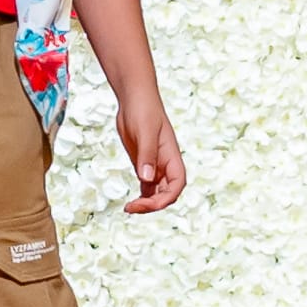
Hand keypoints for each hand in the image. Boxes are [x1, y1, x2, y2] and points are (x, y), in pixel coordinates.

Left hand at [115, 88, 185, 212]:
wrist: (134, 98)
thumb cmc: (143, 110)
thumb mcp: (145, 131)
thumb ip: (147, 155)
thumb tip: (146, 179)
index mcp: (172, 156)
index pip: (177, 185)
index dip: (166, 198)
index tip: (147, 204)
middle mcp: (166, 164)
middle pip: (166, 193)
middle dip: (152, 204)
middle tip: (131, 208)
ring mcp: (155, 165)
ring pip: (156, 192)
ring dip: (146, 203)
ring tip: (129, 208)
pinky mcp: (143, 164)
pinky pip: (147, 187)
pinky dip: (142, 197)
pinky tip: (131, 203)